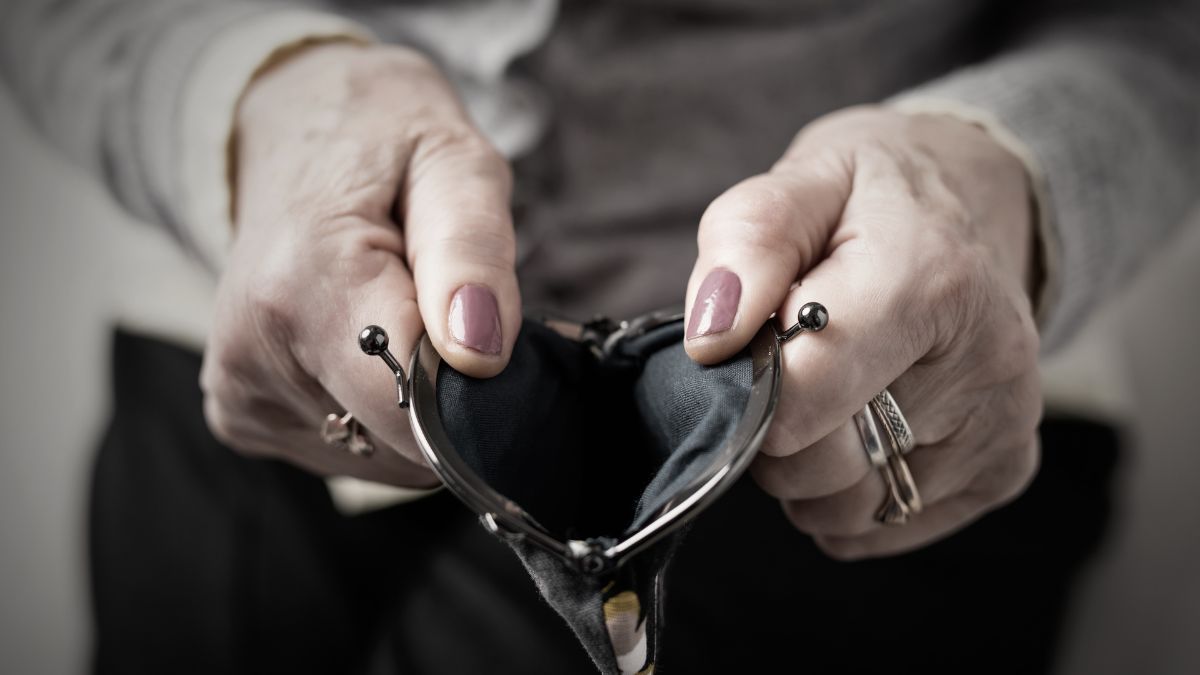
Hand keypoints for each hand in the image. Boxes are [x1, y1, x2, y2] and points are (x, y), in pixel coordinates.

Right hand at [201, 44, 520, 484]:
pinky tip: (372, 349)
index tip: (508, 345)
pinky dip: (380, 417)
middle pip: (403, 442)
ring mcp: (238, 392)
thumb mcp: (454, 165)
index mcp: (302, 285)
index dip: (482, 395)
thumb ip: (471, 257)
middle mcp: (252, 352)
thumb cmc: (387, 143)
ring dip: (418, 409)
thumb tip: (481, 355)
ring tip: (411, 322)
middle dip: (456, 399)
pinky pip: (349, 452)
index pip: (417, 409)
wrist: (299, 133)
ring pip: (382, 457)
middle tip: (463, 320)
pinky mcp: (239, 415)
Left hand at [684, 106, 1041, 558]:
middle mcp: (987, 364)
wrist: (972, 207)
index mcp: (931, 280)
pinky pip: (880, 525)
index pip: (801, 393)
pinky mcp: (1004, 473)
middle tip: (788, 362)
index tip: (751, 346)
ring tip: (829, 388)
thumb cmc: (874, 199)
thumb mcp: (802, 181)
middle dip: (772, 424)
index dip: (748, 382)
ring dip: (808, 466)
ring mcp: (1004, 427)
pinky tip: (866, 419)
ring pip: (844, 509)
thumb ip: (748, 245)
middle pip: (814, 463)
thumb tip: (712, 340)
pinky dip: (849, 489)